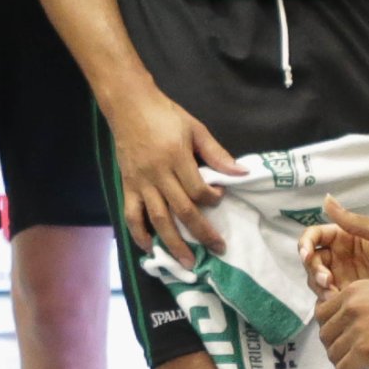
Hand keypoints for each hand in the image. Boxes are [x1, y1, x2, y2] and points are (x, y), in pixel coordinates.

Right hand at [109, 88, 237, 265]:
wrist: (129, 106)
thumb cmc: (166, 115)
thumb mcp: (195, 128)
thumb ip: (216, 153)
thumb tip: (241, 173)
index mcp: (177, 157)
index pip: (198, 189)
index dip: (212, 199)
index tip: (220, 199)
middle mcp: (158, 174)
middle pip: (182, 210)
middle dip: (201, 233)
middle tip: (217, 249)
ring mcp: (140, 183)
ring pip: (158, 219)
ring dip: (173, 243)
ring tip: (186, 262)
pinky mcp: (127, 186)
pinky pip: (131, 215)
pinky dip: (139, 233)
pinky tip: (149, 247)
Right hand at [302, 196, 368, 298]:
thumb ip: (354, 222)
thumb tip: (325, 199)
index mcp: (346, 236)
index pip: (314, 236)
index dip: (305, 244)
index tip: (308, 255)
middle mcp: (340, 255)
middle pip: (311, 259)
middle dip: (313, 269)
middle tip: (327, 280)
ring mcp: (344, 276)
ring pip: (316, 280)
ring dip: (318, 286)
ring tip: (334, 293)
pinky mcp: (350, 294)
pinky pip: (329, 297)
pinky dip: (327, 300)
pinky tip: (338, 302)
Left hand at [313, 272, 368, 368]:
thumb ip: (367, 303)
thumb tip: (353, 321)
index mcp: (356, 290)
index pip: (324, 312)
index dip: (331, 330)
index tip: (341, 341)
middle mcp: (351, 307)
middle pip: (325, 334)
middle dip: (335, 349)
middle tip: (350, 359)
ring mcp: (356, 330)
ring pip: (332, 355)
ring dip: (344, 367)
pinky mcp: (364, 353)